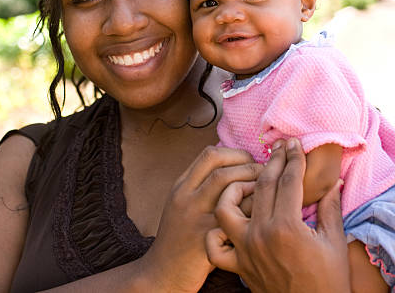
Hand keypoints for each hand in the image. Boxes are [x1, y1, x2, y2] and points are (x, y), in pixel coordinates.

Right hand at [143, 145, 262, 292]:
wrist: (164, 274)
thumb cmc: (180, 238)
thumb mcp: (182, 203)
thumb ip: (202, 184)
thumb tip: (235, 164)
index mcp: (181, 187)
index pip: (210, 155)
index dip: (235, 154)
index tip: (249, 161)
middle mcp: (187, 199)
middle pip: (221, 169)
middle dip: (248, 166)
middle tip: (263, 173)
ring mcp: (197, 219)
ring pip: (228, 188)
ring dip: (252, 185)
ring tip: (263, 191)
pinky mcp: (209, 241)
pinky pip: (236, 216)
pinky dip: (252, 209)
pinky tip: (260, 213)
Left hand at [206, 138, 350, 292]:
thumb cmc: (327, 283)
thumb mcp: (334, 243)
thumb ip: (331, 208)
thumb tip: (332, 181)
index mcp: (288, 228)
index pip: (288, 180)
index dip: (293, 158)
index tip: (294, 144)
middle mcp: (262, 236)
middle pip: (262, 185)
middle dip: (272, 161)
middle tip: (279, 147)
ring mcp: (246, 251)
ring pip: (226, 208)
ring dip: (235, 188)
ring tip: (251, 181)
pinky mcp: (238, 266)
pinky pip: (215, 245)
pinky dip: (217, 231)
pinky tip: (231, 219)